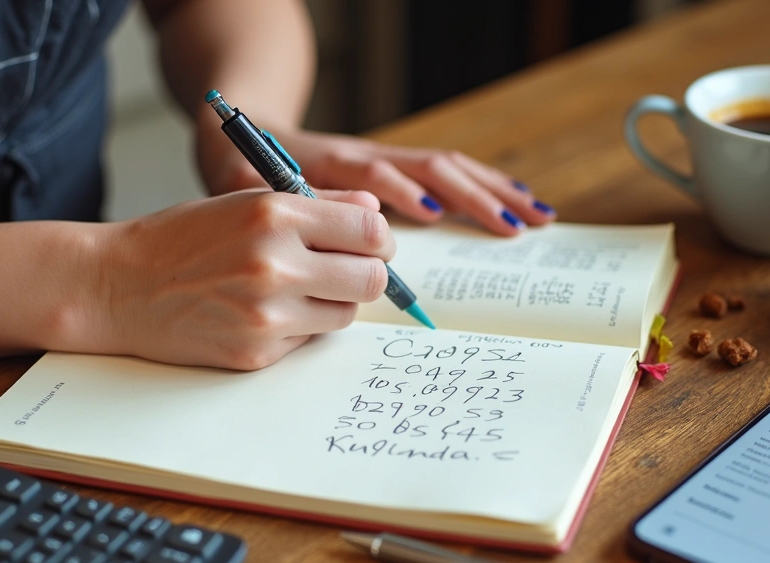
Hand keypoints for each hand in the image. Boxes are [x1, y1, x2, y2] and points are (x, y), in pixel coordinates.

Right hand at [82, 189, 391, 369]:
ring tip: (296, 288)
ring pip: (346, 313)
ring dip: (333, 301)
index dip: (378, 237)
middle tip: (345, 269)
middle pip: (371, 279)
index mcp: (275, 213)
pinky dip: (299, 326)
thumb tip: (373, 209)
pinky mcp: (258, 352)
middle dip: (366, 273)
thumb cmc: (182, 238)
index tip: (371, 242)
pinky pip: (310, 340)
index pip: (370, 228)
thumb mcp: (246, 201)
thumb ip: (317, 204)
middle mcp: (275, 263)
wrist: (118, 287)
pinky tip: (262, 311)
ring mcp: (267, 314)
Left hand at [197, 127, 555, 236]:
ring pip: (450, 167)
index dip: (396, 192)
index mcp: (328, 162)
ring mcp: (386, 159)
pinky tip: (520, 203)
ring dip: (493, 190)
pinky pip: (449, 174)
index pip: (371, 172)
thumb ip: (256, 198)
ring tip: (535, 216)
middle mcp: (366, 155)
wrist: (246, 129)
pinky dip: (487, 187)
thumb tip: (290, 218)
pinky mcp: (396, 169)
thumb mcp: (233, 182)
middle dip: (472, 195)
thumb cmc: (238, 165)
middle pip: (429, 166)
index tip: (427, 214)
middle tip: (512, 225)